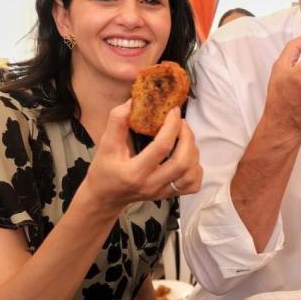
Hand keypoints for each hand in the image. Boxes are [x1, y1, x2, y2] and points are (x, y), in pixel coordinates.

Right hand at [81, 102, 202, 213]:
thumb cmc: (104, 170)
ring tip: (184, 137)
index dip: (171, 126)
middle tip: (181, 123)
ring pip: (190, 174)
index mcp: (133, 172)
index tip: (173, 111)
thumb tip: (133, 102)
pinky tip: (187, 157)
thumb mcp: (105, 145)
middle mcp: (151, 185)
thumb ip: (117, 123)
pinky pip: (192, 185)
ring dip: (193, 151)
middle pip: (182, 162)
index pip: (161, 147)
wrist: (105, 197)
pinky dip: (196, 169)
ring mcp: (162, 192)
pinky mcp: (169, 195)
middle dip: (187, 138)